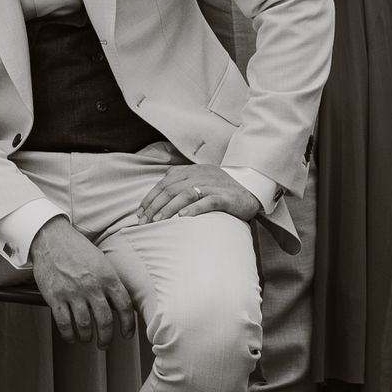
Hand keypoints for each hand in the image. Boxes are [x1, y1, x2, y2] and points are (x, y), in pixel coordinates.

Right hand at [28, 218, 136, 346]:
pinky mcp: (55, 297)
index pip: (124, 307)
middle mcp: (92, 286)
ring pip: (85, 326)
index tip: (127, 334)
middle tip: (104, 343)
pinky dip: (69, 334)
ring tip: (87, 339)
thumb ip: (109, 282)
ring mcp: (72, 293)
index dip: (128, 325)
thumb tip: (117, 305)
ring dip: (87, 337)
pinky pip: (64, 323)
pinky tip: (71, 337)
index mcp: (107, 276)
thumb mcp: (101, 260)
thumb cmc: (76, 248)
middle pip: (104, 321)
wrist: (51, 237)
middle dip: (106, 338)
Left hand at [134, 164, 261, 225]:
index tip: (140, 213)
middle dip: (155, 205)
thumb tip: (157, 200)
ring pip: (186, 194)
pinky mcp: (226, 197)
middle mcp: (201, 175)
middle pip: (172, 188)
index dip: (151, 197)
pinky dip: (194, 209)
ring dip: (169, 208)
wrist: (252, 190)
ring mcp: (214, 185)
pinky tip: (183, 218)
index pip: (165, 182)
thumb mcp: (200, 183)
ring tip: (158, 221)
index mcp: (193, 170)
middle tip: (144, 221)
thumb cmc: (222, 190)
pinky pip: (208, 201)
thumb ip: (182, 185)